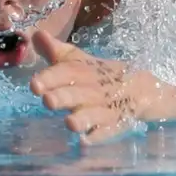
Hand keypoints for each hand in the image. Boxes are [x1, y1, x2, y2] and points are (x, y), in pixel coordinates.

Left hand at [28, 29, 147, 142]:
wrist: (140, 88)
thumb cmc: (97, 75)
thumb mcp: (77, 60)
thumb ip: (55, 51)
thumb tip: (36, 34)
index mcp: (84, 72)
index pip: (67, 72)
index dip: (51, 78)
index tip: (34, 85)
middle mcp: (94, 90)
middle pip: (78, 94)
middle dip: (63, 97)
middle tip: (48, 101)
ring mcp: (105, 108)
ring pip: (93, 114)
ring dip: (81, 119)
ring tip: (69, 123)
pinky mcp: (115, 124)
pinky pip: (107, 131)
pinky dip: (98, 136)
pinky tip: (85, 142)